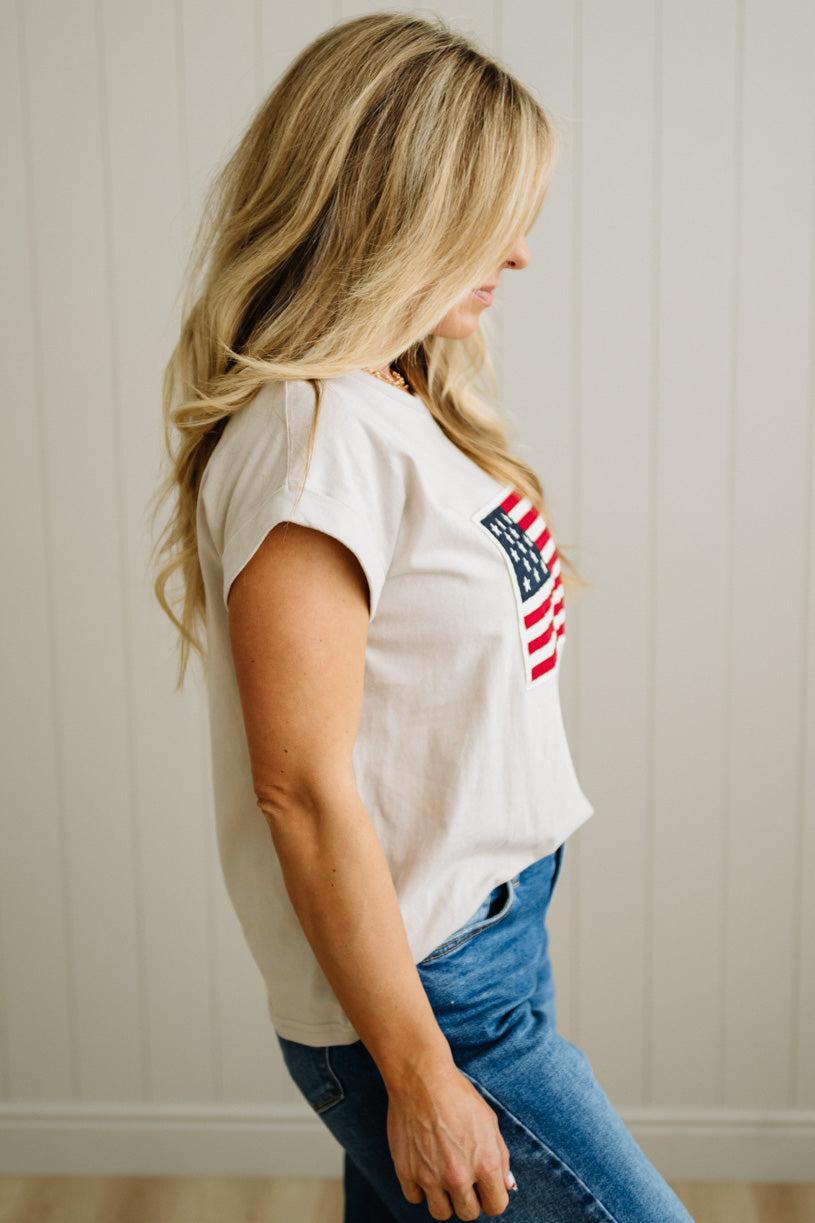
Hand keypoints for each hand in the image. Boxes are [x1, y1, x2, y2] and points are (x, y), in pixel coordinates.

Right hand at [385, 1057, 515, 1219]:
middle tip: (463, 1178)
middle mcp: (458, 1176)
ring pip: (441, 1213)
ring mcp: (430, 1176)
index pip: (496, 1206)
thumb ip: (501, 1157)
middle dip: (469, 1199)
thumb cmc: (459, 1095)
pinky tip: (424, 1169)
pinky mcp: (406, 1171)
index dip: (492, 1196)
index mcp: (485, 1163)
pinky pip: (414, 1198)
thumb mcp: (490, 1121)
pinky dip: (419, 1189)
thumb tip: (507, 1186)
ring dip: (444, 1199)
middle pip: (469, 1214)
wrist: (421, 1078)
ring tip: (442, 1177)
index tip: (485, 1186)